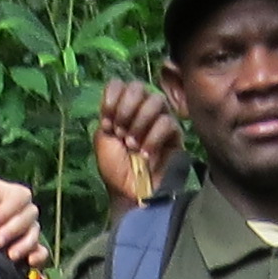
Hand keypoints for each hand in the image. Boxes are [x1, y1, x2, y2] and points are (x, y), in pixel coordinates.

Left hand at [0, 171, 47, 269]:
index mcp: (13, 194)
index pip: (19, 196)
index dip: (7, 210)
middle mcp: (25, 211)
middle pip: (29, 216)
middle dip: (13, 229)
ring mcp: (31, 231)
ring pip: (35, 234)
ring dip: (24, 245)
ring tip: (10, 255)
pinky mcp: (33, 249)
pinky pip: (43, 252)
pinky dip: (38, 256)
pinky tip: (29, 261)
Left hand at [93, 79, 180, 214]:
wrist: (131, 194)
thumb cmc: (116, 170)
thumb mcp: (102, 140)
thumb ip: (107, 114)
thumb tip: (118, 101)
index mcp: (122, 108)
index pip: (120, 84)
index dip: (112, 97)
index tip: (106, 122)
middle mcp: (142, 110)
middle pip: (138, 87)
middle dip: (125, 109)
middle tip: (119, 132)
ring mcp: (160, 120)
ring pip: (156, 100)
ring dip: (139, 122)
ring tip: (132, 145)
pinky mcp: (175, 134)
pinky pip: (167, 122)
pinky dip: (153, 138)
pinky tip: (145, 154)